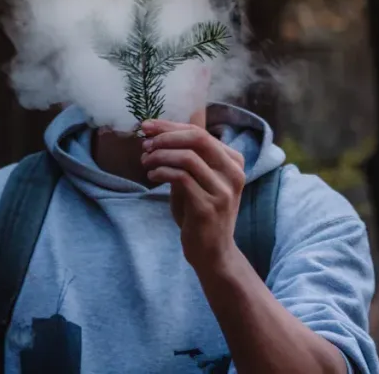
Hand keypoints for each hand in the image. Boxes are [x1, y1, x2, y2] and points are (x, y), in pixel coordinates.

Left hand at [139, 119, 246, 273]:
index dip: (169, 126)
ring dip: (160, 155)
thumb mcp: (197, 180)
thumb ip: (185, 158)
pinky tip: (152, 176)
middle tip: (144, 144)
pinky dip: (162, 172)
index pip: (199, 132)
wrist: (212, 252)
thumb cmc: (200, 212)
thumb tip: (155, 134)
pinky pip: (181, 178)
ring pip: (187, 157)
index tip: (146, 126)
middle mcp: (233, 173)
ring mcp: (223, 190)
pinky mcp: (208, 206)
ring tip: (145, 162)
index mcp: (233, 161)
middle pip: (197, 138)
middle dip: (165, 136)